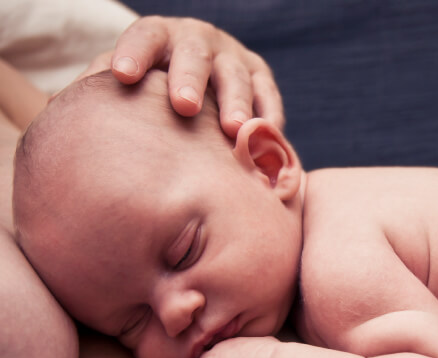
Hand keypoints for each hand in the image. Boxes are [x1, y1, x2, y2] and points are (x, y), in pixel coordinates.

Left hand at [95, 16, 283, 137]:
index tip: (123, 75)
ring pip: (235, 75)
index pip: (144, 36)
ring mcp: (232, 56)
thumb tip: (63, 113)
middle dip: (190, 79)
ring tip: (233, 130)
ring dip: (235, 102)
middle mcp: (197, 40)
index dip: (135, 52)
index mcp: (159, 36)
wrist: (196, 86)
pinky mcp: (260, 75)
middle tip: (184, 107)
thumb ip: (101, 90)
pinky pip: (267, 94)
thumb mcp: (126, 83)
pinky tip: (265, 135)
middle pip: (194, 55)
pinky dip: (267, 114)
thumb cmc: (149, 94)